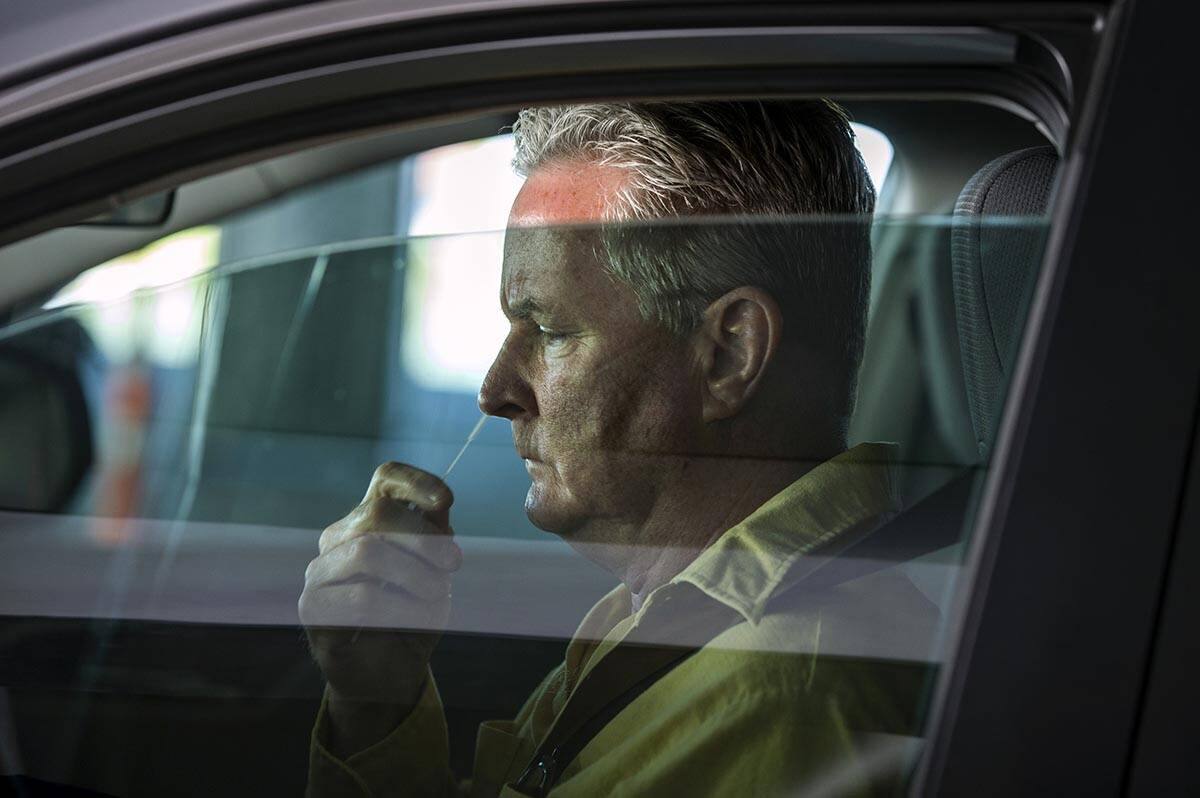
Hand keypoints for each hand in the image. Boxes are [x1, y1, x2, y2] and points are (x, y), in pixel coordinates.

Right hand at [299, 462, 461, 754]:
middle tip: (453, 563)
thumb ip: (436, 536)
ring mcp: (320, 572)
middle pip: (378, 513)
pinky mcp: (314, 608)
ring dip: (415, 574)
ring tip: (437, 595)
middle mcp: (338, 539)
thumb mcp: (435, 571)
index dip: (417, 481)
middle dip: (425, 538)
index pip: (385, 478)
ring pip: (368, 551)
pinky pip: (362, 597)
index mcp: (369, 520)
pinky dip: (400, 607)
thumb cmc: (414, 614)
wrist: (391, 673)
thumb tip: (439, 507)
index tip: (447, 501)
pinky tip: (411, 619)